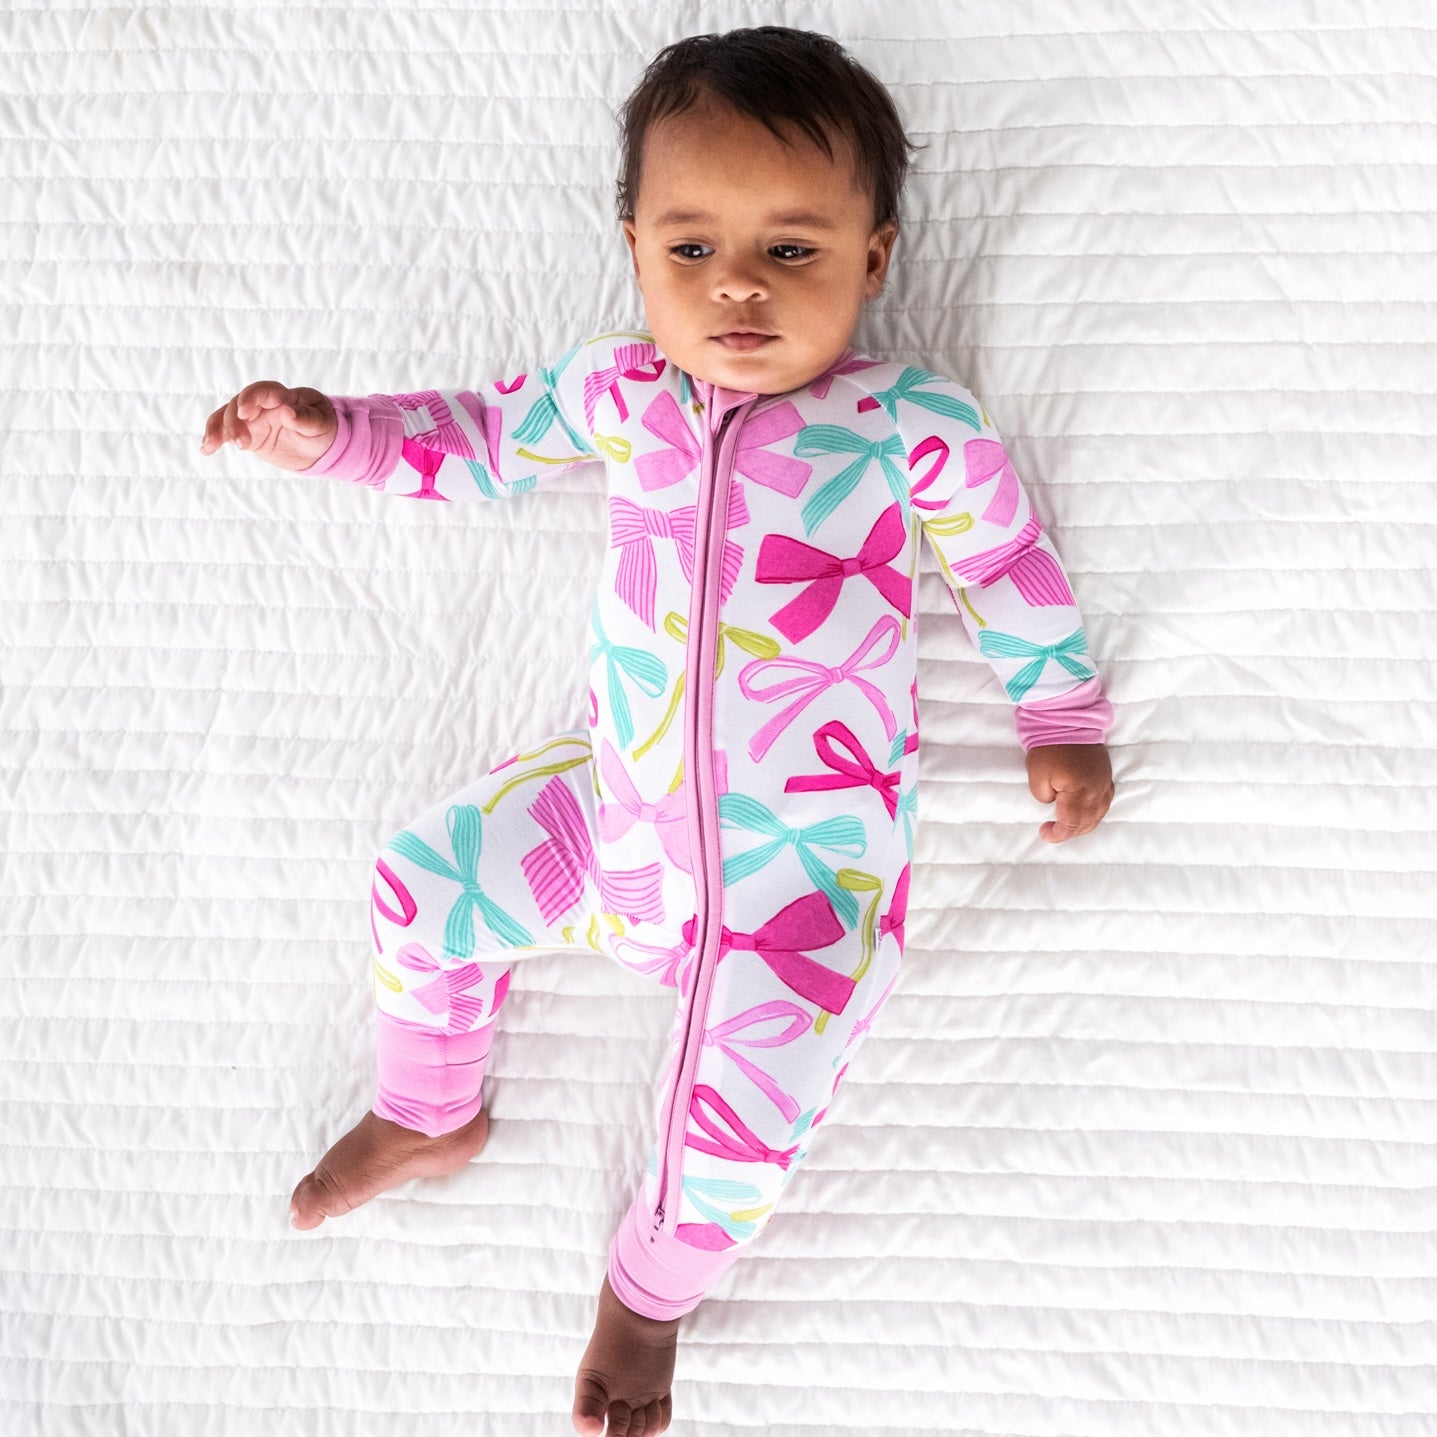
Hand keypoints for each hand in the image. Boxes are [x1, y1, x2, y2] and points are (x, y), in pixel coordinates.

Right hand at [199, 381, 337, 471]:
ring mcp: (252, 418)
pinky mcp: (247, 434)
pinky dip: (214, 438)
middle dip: (234, 422)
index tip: (244, 413)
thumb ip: (305, 419)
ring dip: (217, 430)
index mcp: (283, 396)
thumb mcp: (321, 424)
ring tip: (210, 446)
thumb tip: (287, 412)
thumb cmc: (323, 428)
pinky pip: (226, 433)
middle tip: (242, 444)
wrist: (320, 446)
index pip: (263, 391)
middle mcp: (263, 404)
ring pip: (226, 417)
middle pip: (239, 405)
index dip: (250, 398)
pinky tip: (205, 449)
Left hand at [1025, 743, 1113, 842]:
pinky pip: (1105, 801)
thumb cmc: (1048, 749)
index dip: (1058, 833)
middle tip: (1053, 831)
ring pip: (1098, 813)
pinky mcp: (1106, 775)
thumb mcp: (1036, 777)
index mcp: (1079, 792)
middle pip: (1087, 822)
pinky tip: (1084, 813)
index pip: (1071, 823)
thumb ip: (1044, 797)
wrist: (1067, 722)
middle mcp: (1097, 790)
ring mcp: (1104, 782)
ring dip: (1083, 824)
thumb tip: (1053, 803)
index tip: (1044, 833)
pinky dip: (1094, 812)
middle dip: (1070, 831)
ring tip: (1067, 825)